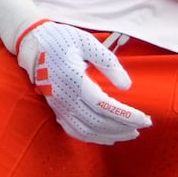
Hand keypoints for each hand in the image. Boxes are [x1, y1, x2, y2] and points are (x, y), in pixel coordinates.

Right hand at [14, 20, 151, 144]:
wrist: (33, 42)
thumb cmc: (62, 39)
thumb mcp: (88, 43)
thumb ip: (108, 63)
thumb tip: (127, 86)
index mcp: (73, 80)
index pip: (104, 106)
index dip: (125, 115)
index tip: (144, 118)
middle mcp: (64, 98)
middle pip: (97, 122)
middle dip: (123, 127)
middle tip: (144, 125)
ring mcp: (59, 106)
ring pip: (87, 130)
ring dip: (110, 134)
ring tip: (131, 133)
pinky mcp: (56, 109)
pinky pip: (74, 130)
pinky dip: (93, 138)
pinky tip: (108, 137)